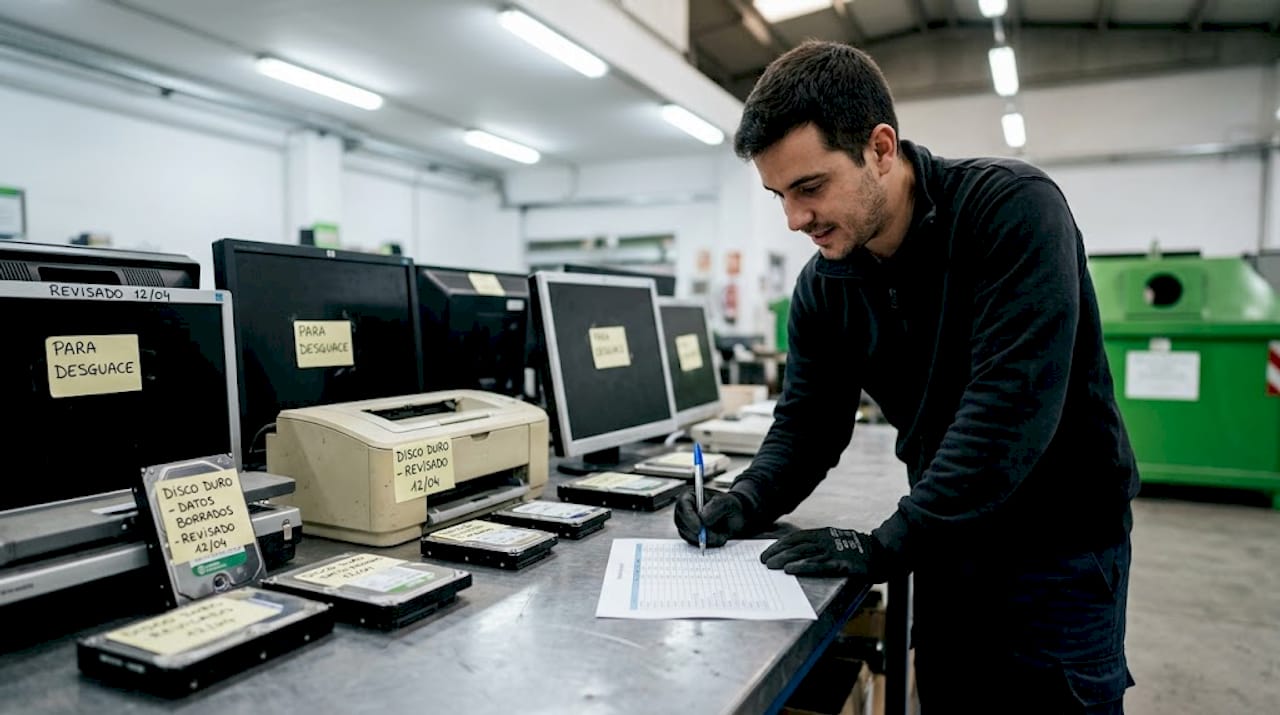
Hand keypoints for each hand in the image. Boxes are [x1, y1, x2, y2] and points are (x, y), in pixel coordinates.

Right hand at [674, 490, 751, 547]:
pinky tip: (717, 539)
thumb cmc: (729, 507)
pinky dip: (705, 543)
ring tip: (721, 537)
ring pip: (687, 535)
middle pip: (681, 522)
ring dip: (704, 539)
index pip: (683, 505)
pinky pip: (693, 542)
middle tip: (715, 536)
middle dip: (697, 532)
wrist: (734, 519)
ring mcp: (686, 523)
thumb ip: (715, 506)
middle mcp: (685, 509)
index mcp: (691, 496)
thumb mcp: (727, 503)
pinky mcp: (690, 535)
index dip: (688, 517)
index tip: (699, 528)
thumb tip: (702, 518)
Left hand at [760, 527, 884, 579]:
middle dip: (777, 553)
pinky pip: (818, 565)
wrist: (883, 553)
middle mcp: (825, 540)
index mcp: (823, 534)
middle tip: (762, 561)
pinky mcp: (841, 563)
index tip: (765, 552)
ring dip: (784, 559)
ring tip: (770, 565)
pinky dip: (802, 567)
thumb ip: (819, 547)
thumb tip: (796, 555)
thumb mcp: (835, 543)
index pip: (795, 537)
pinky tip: (791, 570)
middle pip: (796, 545)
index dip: (779, 545)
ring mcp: (833, 551)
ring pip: (804, 554)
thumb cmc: (857, 551)